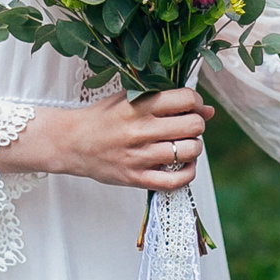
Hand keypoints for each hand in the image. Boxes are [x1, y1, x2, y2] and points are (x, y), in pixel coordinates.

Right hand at [0, 88, 213, 191]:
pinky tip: (185, 166)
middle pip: (193, 125)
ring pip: (189, 151)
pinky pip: (175, 181)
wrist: (71, 142)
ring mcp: (138, 156)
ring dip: (194, 147)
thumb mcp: (129, 98)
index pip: (185, 98)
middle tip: (187, 126)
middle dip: (197, 124)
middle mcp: (140, 130)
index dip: (196, 101)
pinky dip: (188, 173)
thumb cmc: (102, 118)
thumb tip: (208, 110)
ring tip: (184, 144)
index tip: (191, 106)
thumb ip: (166, 100)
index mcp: (138, 105)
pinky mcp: (135, 178)